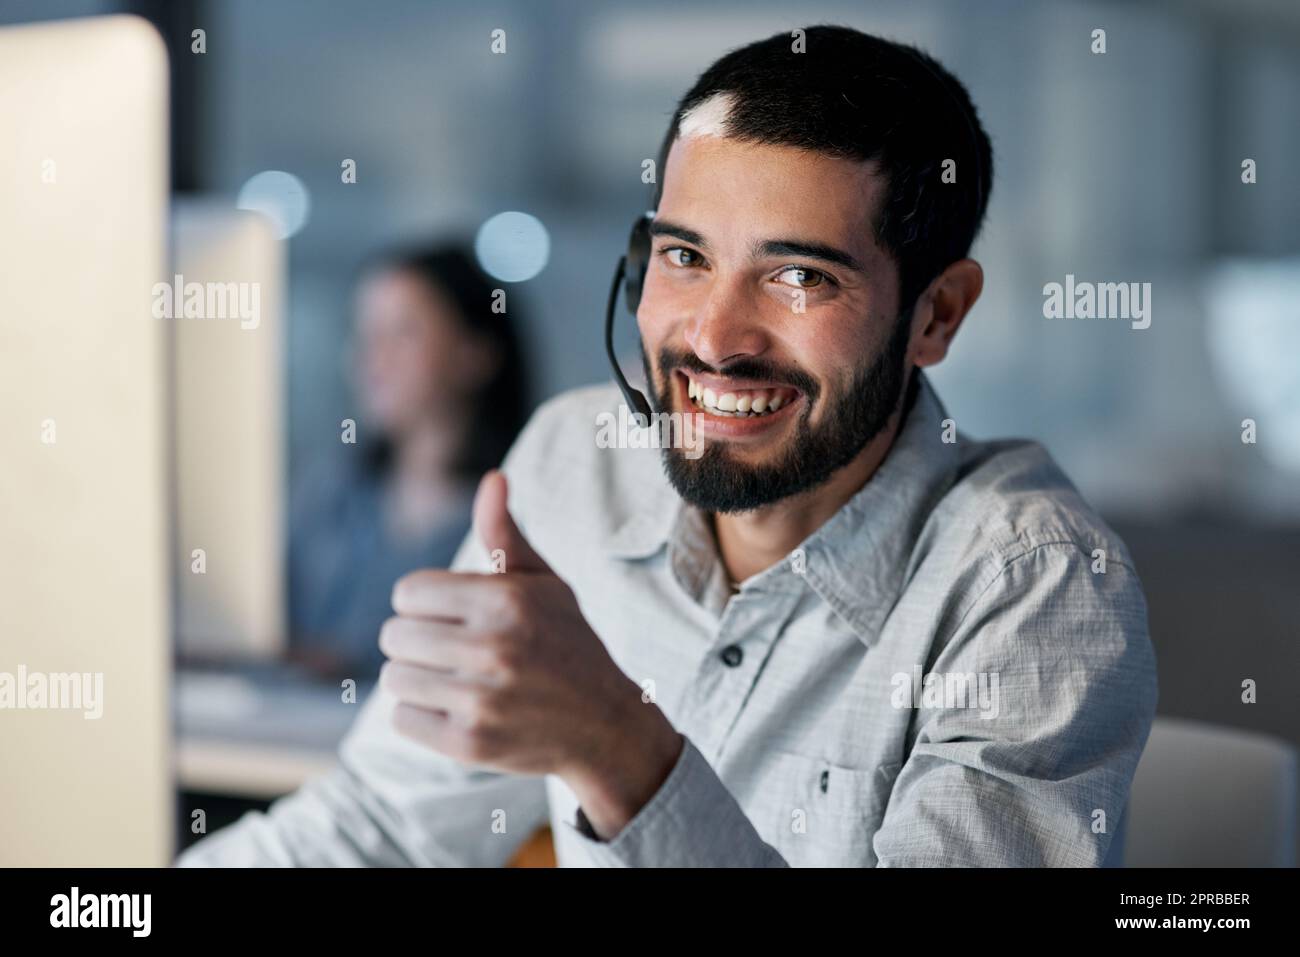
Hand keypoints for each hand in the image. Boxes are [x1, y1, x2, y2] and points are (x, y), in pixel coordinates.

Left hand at [380, 469, 682, 836]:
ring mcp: (481, 700)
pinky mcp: (469, 744)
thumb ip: (505, 534)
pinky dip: (421, 715)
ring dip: (417, 678)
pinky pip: (402, 719)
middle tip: (453, 650)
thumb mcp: (544, 584)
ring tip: (454, 679)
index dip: (424, 603)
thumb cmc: (566, 642)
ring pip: (394, 678)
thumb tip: (492, 478)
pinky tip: (457, 709)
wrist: (604, 724)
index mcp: (506, 600)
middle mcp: (494, 648)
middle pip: (394, 635)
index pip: (408, 593)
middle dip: (418, 641)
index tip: (451, 616)